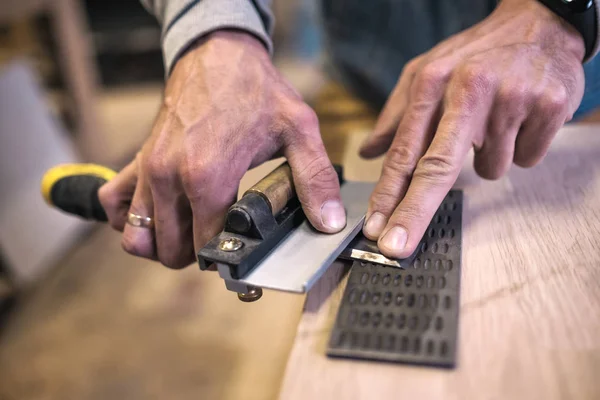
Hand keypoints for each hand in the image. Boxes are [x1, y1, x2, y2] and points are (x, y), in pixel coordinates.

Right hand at [98, 31, 344, 268]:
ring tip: (192, 231)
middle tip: (221, 240)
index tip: (242, 249)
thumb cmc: (255, 91)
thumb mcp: (298, 130)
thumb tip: (328, 223)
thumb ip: (314, 179)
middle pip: (170, 252)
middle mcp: (170, 179)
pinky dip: (132, 219)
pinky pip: (115, 207)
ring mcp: (148, 171)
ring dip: (164, 245)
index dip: (227, 256)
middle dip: (197, 255)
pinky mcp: (136, 161)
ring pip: (138, 239)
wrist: (216, 54)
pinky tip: (161, 213)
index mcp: (208, 178)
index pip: (206, 247)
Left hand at [360, 0, 585, 258]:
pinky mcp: (548, 106)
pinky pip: (526, 158)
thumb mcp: (427, 71)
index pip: (405, 151)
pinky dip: (521, 147)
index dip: (388, 194)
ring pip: (490, 168)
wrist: (540, 24)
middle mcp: (469, 88)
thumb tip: (368, 152)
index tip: (374, 227)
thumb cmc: (476, 55)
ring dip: (489, 157)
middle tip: (395, 246)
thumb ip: (397, 114)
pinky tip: (521, 119)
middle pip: (437, 168)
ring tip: (494, 122)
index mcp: (432, 82)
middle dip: (413, 213)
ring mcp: (512, 97)